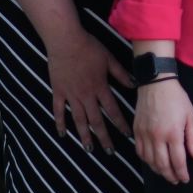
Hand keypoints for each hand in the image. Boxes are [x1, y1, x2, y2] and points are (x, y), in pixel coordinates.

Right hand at [46, 32, 132, 151]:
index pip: (113, 110)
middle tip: (109, 151)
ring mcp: (71, 95)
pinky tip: (63, 135)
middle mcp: (86, 95)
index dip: (120, 124)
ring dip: (84, 135)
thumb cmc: (89, 47)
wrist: (65, 41)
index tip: (127, 135)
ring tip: (89, 149)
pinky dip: (60, 123)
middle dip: (104, 137)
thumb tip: (134, 84)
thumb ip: (121, 73)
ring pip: (78, 120)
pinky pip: (59, 111)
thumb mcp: (109, 59)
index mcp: (100, 87)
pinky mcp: (58, 92)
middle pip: (96, 121)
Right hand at [134, 77, 192, 184]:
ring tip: (166, 173)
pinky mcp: (137, 131)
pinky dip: (146, 161)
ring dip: (158, 171)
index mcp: (173, 133)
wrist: (156, 83)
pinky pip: (140, 152)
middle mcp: (157, 136)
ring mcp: (145, 134)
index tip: (185, 179)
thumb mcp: (191, 115)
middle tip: (176, 180)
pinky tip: (153, 162)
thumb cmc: (176, 98)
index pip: (178, 160)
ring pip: (150, 161)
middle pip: (162, 165)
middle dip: (170, 176)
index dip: (182, 173)